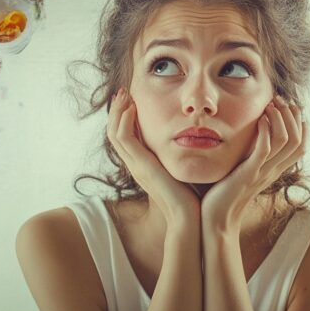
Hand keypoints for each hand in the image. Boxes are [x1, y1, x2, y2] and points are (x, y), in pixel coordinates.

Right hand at [107, 88, 200, 226]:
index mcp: (144, 166)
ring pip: (114, 133)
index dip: (125, 118)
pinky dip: (124, 120)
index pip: (125, 137)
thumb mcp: (183, 172)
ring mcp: (136, 166)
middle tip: (124, 91)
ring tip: (125, 94)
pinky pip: (124, 138)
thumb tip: (194, 142)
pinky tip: (132, 107)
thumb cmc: (192, 199)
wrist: (189, 219)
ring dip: (118, 111)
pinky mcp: (141, 166)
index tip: (132, 100)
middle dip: (117, 110)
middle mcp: (136, 165)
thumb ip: (181, 157)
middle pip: (114, 132)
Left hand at [201, 95, 305, 234]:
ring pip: (286, 141)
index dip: (300, 125)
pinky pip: (264, 149)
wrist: (216, 220)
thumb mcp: (241, 173)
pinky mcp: (248, 174)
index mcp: (273, 171)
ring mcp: (262, 172)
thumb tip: (246, 139)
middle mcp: (272, 171)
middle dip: (292, 116)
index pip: (300, 146)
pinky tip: (260, 119)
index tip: (289, 107)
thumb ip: (249, 158)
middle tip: (280, 99)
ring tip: (271, 105)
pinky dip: (265, 131)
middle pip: (298, 140)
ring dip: (280, 119)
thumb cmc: (223, 196)